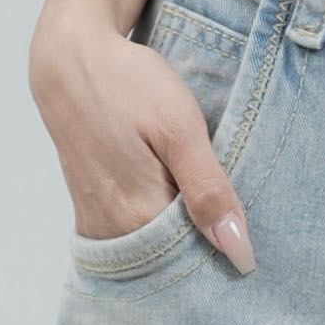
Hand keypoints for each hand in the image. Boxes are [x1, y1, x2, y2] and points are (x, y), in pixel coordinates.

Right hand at [30, 2, 254, 270]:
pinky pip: (135, 238)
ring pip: (155, 252)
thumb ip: (210, 191)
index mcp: (139, 215)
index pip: (198, 263)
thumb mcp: (180, 128)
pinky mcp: (92, 211)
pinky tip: (182, 206)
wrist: (71, 60)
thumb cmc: (129, 84)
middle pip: (175, 263)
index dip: (229, 258)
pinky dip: (160, 230)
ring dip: (185, 240)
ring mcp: (98, 222)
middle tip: (238, 226)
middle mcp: (113, 229)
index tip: (253, 246)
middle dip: (208, 254)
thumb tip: (239, 253)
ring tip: (213, 211)